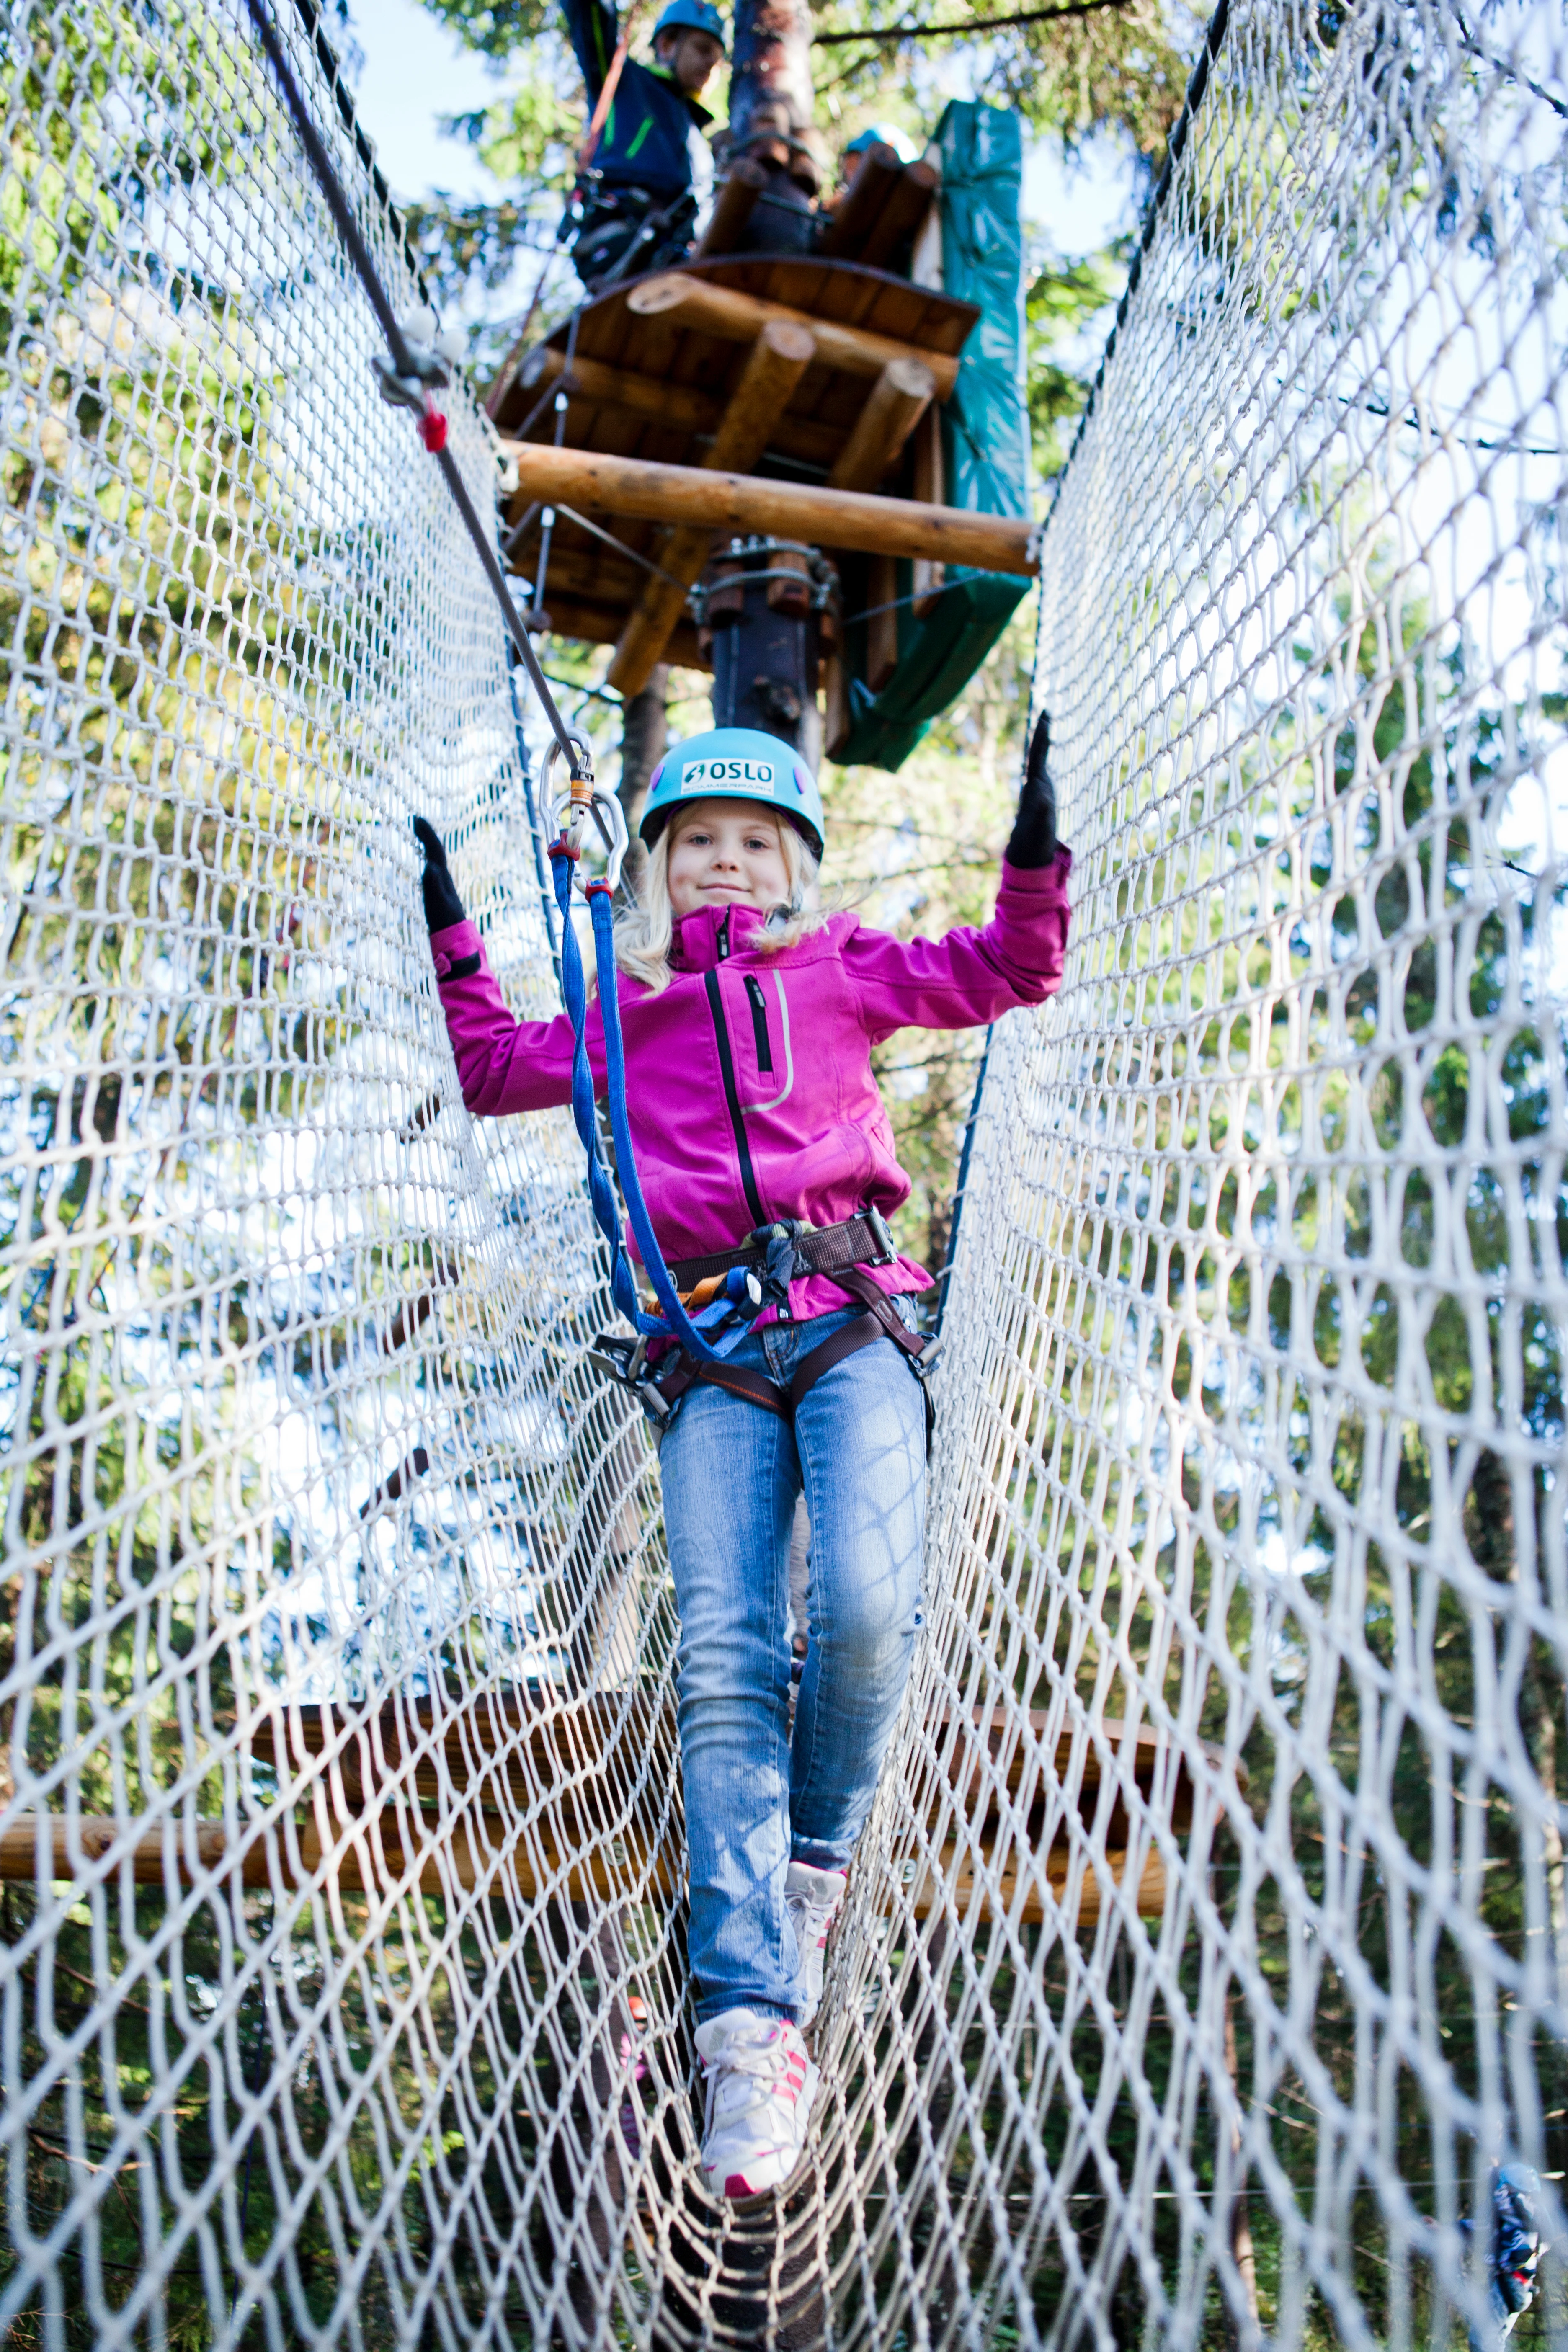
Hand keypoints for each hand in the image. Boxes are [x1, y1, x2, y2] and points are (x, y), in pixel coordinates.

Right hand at [413, 816, 466, 931]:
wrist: (455, 937)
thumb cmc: (445, 922)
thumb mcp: (438, 904)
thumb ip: (434, 886)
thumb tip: (430, 866)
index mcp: (442, 877)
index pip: (435, 850)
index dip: (427, 833)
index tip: (416, 818)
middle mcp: (443, 877)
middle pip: (436, 851)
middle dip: (426, 834)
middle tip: (415, 819)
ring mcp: (442, 884)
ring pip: (435, 858)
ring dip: (427, 844)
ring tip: (419, 832)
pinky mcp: (439, 892)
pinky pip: (433, 869)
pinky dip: (428, 859)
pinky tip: (425, 861)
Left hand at [1005, 709, 1060, 869]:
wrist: (1027, 846)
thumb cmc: (1035, 837)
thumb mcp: (1041, 826)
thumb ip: (1043, 812)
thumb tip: (1044, 798)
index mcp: (1034, 785)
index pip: (1037, 755)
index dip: (1041, 737)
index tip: (1045, 718)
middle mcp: (1034, 781)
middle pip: (1037, 751)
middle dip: (1042, 731)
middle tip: (1046, 710)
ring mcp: (1038, 783)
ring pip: (1040, 755)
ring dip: (1043, 738)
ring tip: (1046, 718)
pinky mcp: (1043, 788)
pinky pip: (1044, 763)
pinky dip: (1046, 750)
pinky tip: (1048, 742)